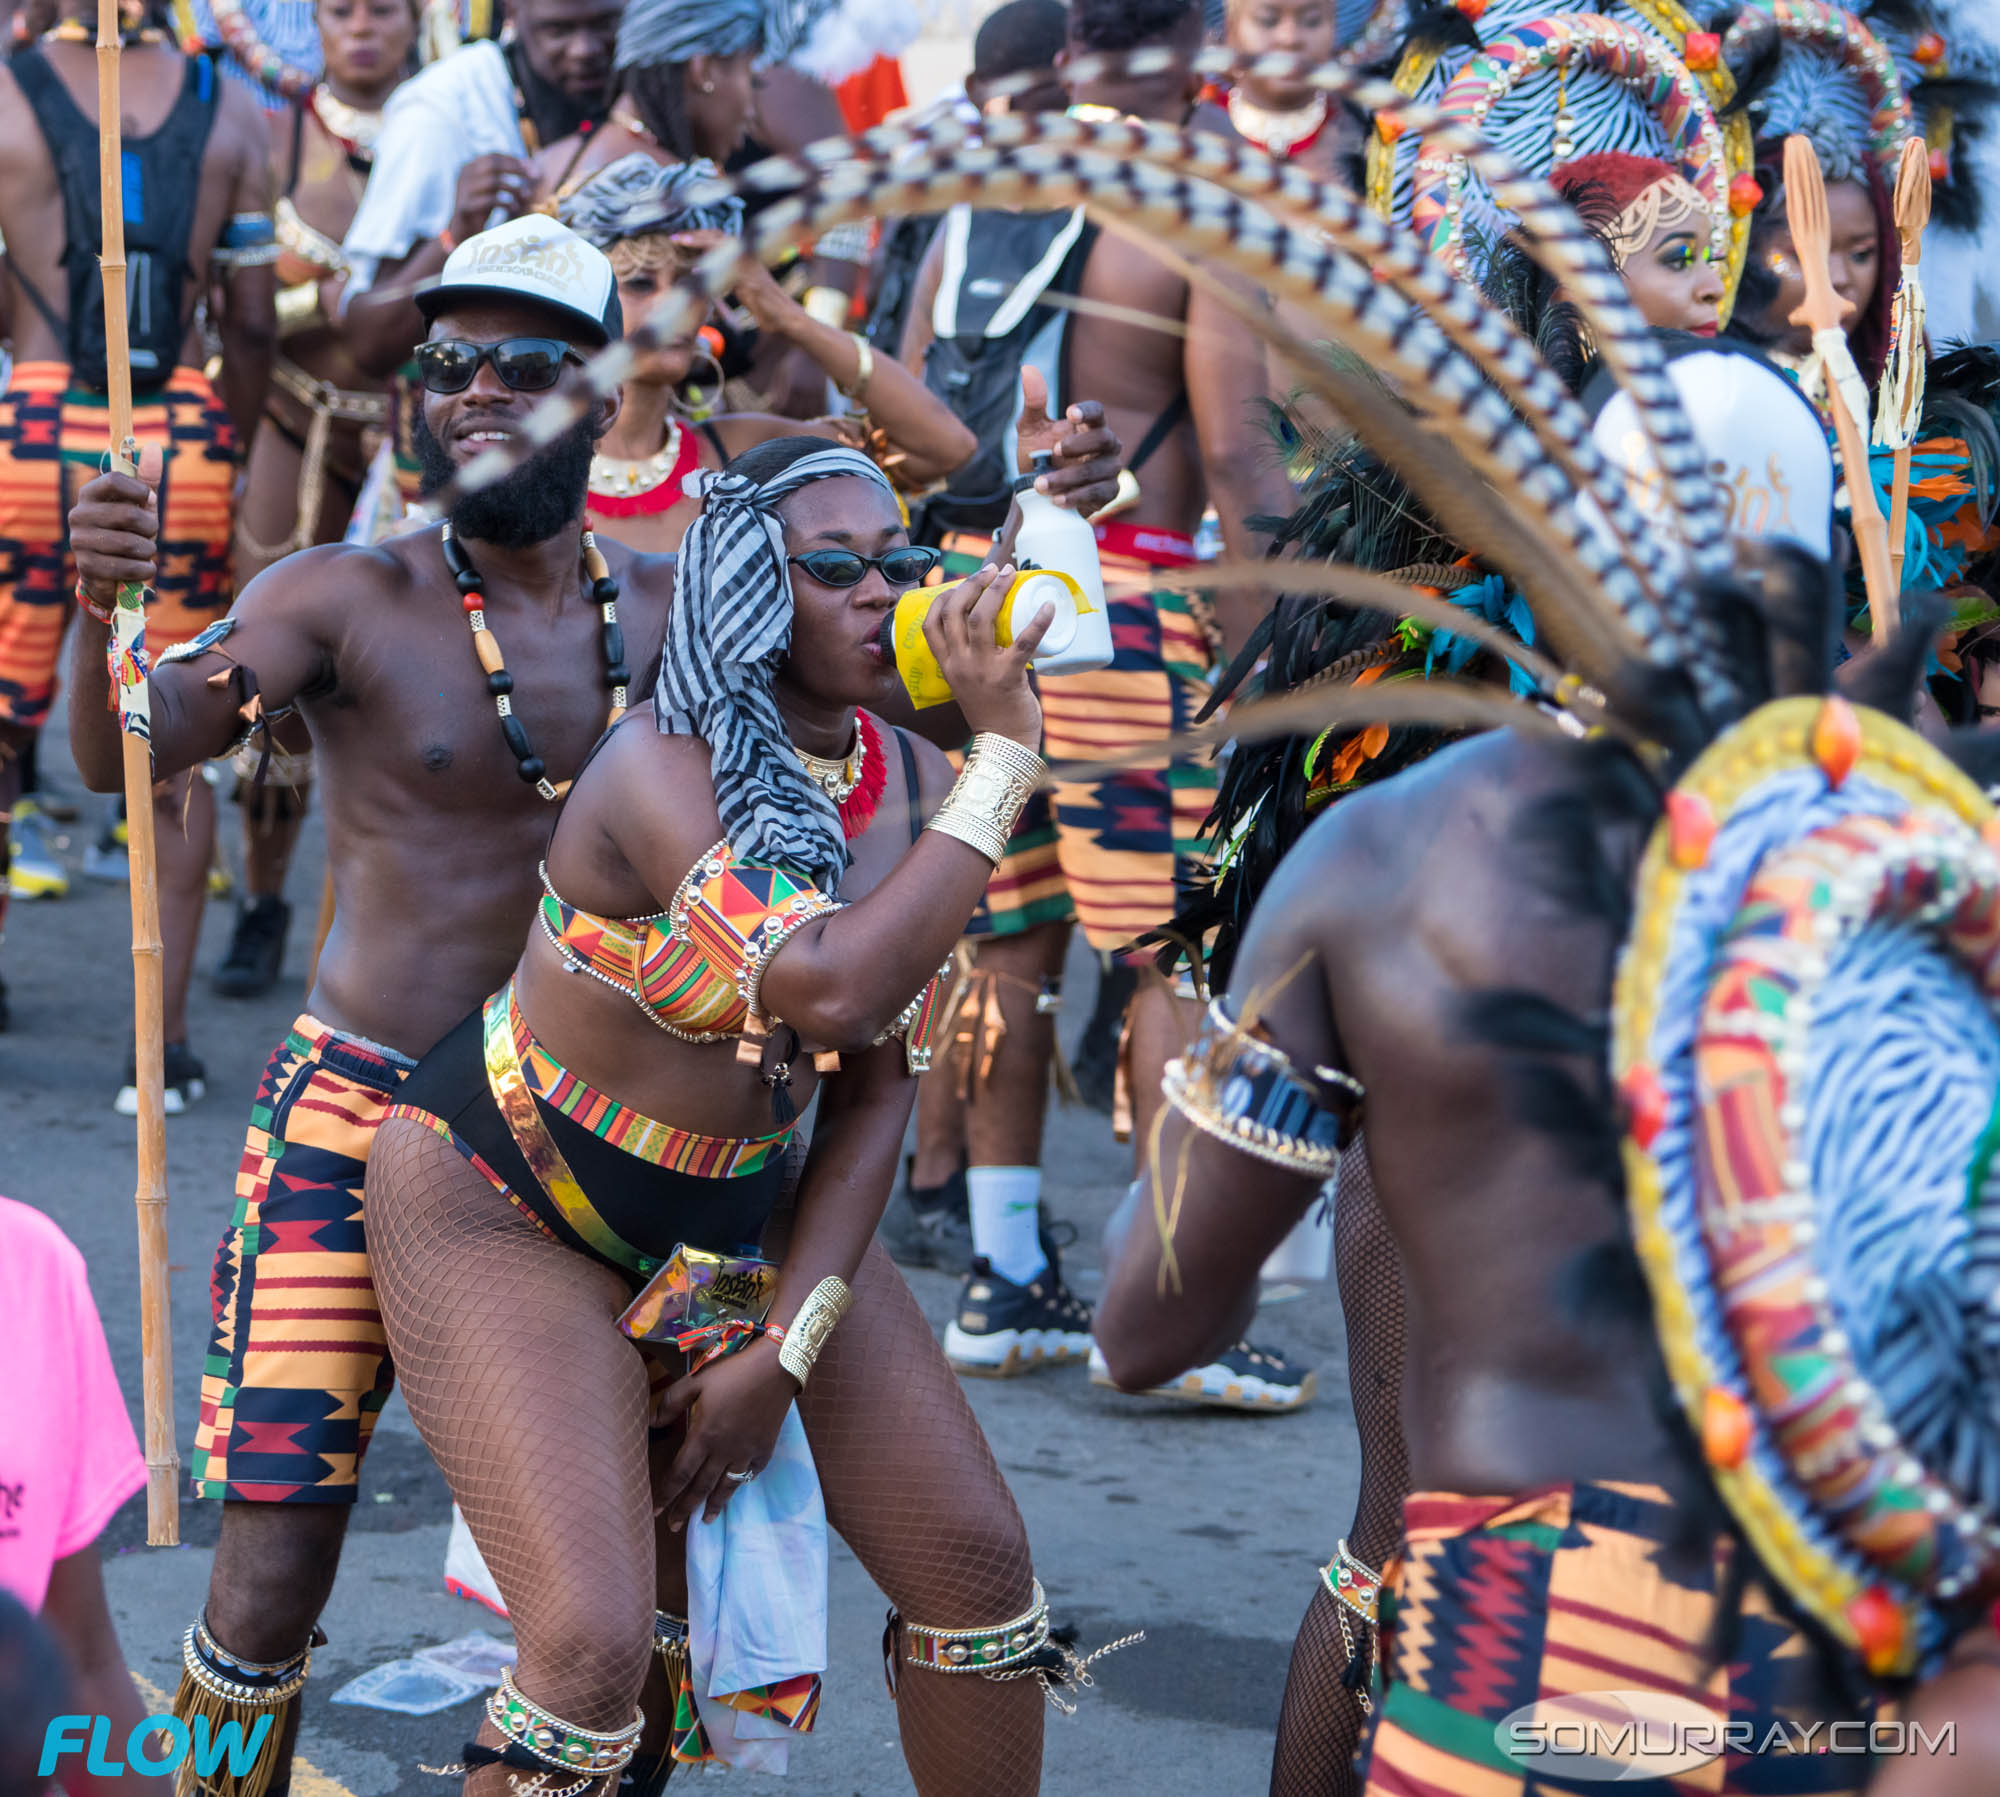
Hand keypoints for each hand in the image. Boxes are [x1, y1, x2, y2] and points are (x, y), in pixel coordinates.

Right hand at [70, 455, 161, 608]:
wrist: (112, 574)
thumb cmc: (129, 532)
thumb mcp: (140, 506)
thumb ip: (147, 479)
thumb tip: (152, 446)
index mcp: (90, 494)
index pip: (113, 480)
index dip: (139, 490)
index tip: (148, 499)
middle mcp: (79, 514)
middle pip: (128, 514)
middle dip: (151, 527)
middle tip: (151, 533)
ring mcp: (79, 541)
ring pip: (130, 543)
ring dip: (148, 550)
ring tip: (145, 552)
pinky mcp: (86, 567)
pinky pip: (126, 567)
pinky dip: (144, 569)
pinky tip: (143, 568)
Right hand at [448, 155, 532, 245]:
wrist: (463, 231)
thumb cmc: (481, 209)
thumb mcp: (492, 190)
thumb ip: (503, 178)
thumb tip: (528, 165)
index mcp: (470, 168)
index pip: (493, 156)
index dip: (513, 160)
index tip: (531, 167)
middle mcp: (465, 175)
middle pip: (493, 164)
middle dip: (515, 169)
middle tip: (534, 177)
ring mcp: (463, 190)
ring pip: (492, 182)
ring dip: (513, 188)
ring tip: (526, 196)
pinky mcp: (465, 206)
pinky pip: (489, 201)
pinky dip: (506, 203)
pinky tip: (515, 208)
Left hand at [652, 1339, 795, 1530]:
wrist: (774, 1367)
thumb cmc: (731, 1372)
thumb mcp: (695, 1381)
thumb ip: (671, 1403)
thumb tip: (652, 1424)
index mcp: (703, 1435)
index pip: (680, 1473)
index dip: (667, 1493)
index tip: (656, 1510)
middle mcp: (723, 1451)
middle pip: (701, 1487)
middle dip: (685, 1509)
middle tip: (673, 1528)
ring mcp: (746, 1452)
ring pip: (726, 1487)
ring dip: (713, 1506)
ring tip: (704, 1522)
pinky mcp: (764, 1449)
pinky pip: (749, 1474)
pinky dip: (739, 1485)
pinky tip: (733, 1491)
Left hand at [671, 229, 794, 334]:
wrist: (786, 317)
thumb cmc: (766, 306)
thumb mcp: (742, 288)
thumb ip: (725, 277)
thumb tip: (699, 271)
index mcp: (747, 255)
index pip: (719, 237)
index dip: (700, 235)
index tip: (682, 237)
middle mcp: (749, 255)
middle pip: (718, 236)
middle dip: (695, 234)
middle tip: (675, 237)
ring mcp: (750, 267)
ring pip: (721, 246)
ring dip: (699, 242)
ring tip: (681, 242)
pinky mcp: (751, 281)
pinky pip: (727, 271)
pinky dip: (711, 269)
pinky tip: (697, 270)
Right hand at [922, 558, 1049, 747]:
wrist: (1005, 747)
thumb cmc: (991, 713)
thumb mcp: (968, 683)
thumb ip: (972, 658)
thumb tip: (995, 627)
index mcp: (946, 665)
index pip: (930, 622)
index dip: (945, 595)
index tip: (966, 581)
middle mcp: (959, 665)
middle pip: (954, 612)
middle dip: (972, 583)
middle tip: (993, 570)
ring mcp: (981, 670)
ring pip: (981, 619)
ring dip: (997, 590)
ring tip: (1010, 574)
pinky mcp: (1008, 677)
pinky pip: (1023, 643)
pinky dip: (1038, 622)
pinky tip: (1048, 606)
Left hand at [1014, 368, 1125, 515]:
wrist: (1037, 495)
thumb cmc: (1038, 456)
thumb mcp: (1030, 430)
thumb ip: (1033, 403)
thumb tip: (1027, 368)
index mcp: (1089, 425)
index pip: (1097, 412)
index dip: (1087, 412)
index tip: (1069, 413)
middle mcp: (1106, 445)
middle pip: (1104, 439)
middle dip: (1079, 446)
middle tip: (1054, 451)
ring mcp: (1109, 469)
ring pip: (1097, 470)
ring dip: (1068, 478)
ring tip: (1041, 484)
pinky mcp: (1108, 492)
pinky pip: (1098, 493)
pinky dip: (1076, 497)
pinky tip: (1057, 500)